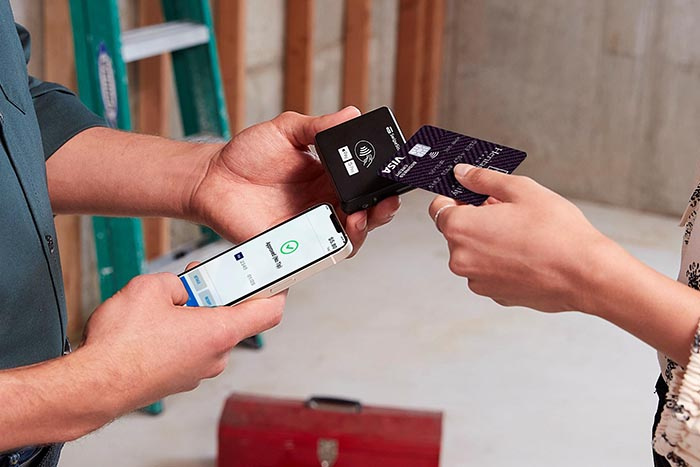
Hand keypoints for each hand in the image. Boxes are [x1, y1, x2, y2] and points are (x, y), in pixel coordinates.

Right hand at [79, 272, 283, 411]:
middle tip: (196, 280)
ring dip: (196, 314)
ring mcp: (199, 370)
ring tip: (168, 303)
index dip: (277, 289)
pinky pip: (193, 347)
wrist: (94, 385)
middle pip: (235, 318)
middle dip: (218, 294)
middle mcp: (216, 356)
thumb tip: (184, 286)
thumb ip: (179, 280)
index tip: (273, 276)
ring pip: (210, 332)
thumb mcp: (151, 287)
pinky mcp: (182, 378)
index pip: (270, 311)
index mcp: (219, 332)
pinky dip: (183, 332)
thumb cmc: (122, 345)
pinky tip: (157, 324)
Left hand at [189, 107, 400, 253]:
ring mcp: (311, 226)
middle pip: (366, 214)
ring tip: (362, 216)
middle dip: (383, 210)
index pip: (364, 183)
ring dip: (364, 229)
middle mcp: (325, 204)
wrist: (213, 178)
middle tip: (387, 202)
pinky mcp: (296, 244)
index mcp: (329, 177)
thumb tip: (351, 113)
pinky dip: (336, 245)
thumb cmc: (246, 154)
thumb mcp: (286, 131)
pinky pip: (322, 251)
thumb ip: (317, 125)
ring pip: (350, 236)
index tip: (390, 176)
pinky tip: (339, 230)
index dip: (381, 183)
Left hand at [429, 164, 613, 311]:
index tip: (475, 195)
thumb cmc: (556, 232)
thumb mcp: (520, 190)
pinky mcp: (494, 295)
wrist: (585, 274)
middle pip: (456, 231)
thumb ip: (482, 178)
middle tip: (509, 212)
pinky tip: (527, 255)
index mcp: (460, 229)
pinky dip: (501, 262)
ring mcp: (476, 281)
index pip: (438, 207)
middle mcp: (460, 259)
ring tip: (522, 234)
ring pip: (473, 253)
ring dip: (488, 242)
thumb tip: (462, 173)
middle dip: (476, 219)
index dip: (456, 197)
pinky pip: (489, 272)